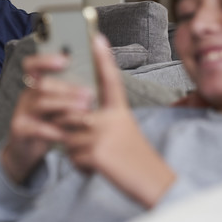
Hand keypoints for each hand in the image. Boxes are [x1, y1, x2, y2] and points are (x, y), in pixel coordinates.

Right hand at [0, 52, 93, 184]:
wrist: (26, 152)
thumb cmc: (49, 125)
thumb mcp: (59, 107)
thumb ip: (71, 93)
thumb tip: (97, 74)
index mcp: (37, 85)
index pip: (33, 65)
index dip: (46, 60)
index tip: (65, 60)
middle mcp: (27, 95)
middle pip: (43, 84)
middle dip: (67, 88)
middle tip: (89, 94)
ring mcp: (21, 112)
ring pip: (41, 102)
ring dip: (64, 105)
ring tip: (85, 110)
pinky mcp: (19, 130)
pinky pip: (36, 127)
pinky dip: (53, 130)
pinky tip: (68, 133)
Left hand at [57, 35, 175, 207]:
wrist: (153, 184)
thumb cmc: (136, 159)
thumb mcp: (123, 132)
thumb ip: (101, 121)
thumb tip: (74, 116)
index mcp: (120, 110)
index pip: (110, 79)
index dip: (102, 58)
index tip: (96, 37)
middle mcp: (112, 118)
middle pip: (71, 112)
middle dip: (70, 130)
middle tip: (93, 144)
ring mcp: (103, 134)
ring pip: (68, 137)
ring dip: (77, 151)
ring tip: (100, 158)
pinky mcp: (96, 152)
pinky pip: (72, 156)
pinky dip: (81, 165)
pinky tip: (100, 168)